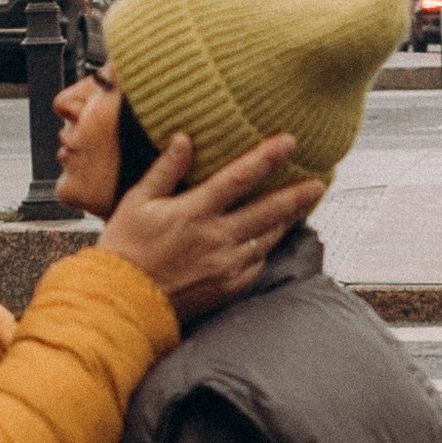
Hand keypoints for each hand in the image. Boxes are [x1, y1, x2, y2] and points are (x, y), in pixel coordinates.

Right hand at [101, 133, 326, 321]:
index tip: (289, 142)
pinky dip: (267, 248)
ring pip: (268, 238)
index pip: (239, 178)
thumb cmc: (124, 251)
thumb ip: (164, 170)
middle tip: (319, 181)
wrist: (122, 303)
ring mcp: (226, 266)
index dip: (267, 157)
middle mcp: (216, 239)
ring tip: (303, 205)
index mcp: (193, 212)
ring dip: (288, 220)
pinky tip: (273, 238)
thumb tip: (184, 139)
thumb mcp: (137, 202)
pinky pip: (257, 264)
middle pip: (268, 211)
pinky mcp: (228, 287)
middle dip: (297, 194)